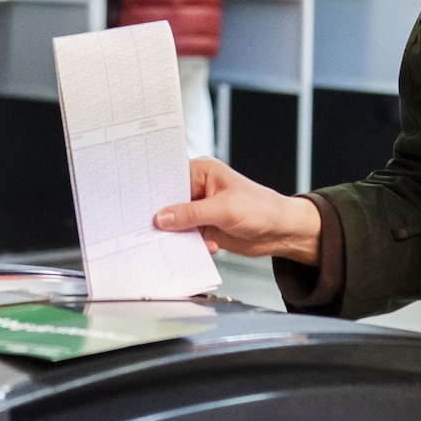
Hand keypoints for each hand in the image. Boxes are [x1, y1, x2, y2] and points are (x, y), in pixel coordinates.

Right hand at [152, 158, 323, 261]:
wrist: (281, 232)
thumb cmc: (262, 209)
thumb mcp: (225, 209)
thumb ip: (192, 214)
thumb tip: (163, 217)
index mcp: (202, 172)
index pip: (170, 178)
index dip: (155, 189)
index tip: (140, 203)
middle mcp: (198, 189)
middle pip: (169, 202)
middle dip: (162, 216)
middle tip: (148, 227)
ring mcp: (200, 210)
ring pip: (176, 222)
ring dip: (175, 234)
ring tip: (171, 242)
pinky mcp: (204, 228)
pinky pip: (186, 236)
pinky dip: (188, 244)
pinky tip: (197, 248)